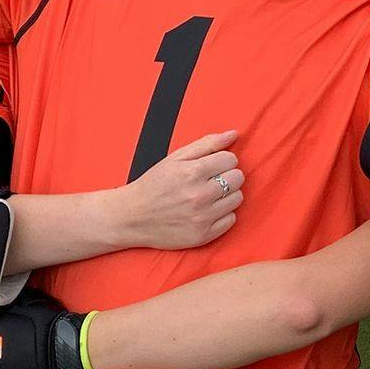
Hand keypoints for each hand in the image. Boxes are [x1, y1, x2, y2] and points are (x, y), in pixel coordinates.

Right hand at [105, 130, 242, 249]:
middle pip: (238, 178)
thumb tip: (233, 134)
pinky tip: (207, 211)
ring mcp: (202, 217)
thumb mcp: (175, 158)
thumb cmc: (154, 185)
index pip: (231, 159)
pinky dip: (223, 214)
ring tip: (208, 195)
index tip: (211, 166)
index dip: (222, 161)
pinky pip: (232, 219)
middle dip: (227, 176)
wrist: (131, 217)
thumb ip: (207, 143)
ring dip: (226, 195)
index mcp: (192, 172)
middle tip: (209, 181)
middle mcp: (199, 195)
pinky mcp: (203, 235)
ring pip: (238, 198)